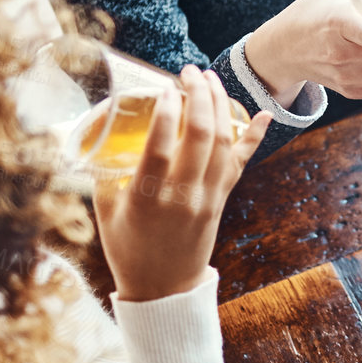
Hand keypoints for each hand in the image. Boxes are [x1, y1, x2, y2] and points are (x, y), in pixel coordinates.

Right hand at [94, 66, 271, 301]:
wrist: (164, 290)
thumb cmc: (128, 250)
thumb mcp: (106, 214)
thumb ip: (104, 174)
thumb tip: (97, 132)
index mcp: (147, 199)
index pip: (161, 147)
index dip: (166, 112)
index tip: (165, 87)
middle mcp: (183, 196)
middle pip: (200, 136)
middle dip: (198, 96)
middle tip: (189, 71)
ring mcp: (207, 197)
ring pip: (223, 142)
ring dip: (220, 105)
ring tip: (210, 78)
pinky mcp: (222, 200)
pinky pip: (241, 162)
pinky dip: (254, 136)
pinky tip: (264, 114)